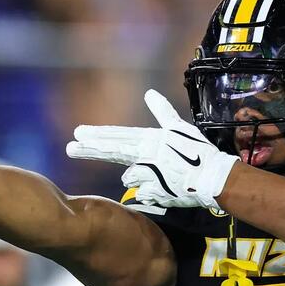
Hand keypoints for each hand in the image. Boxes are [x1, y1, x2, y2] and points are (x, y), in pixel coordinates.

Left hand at [66, 89, 238, 209]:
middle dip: (89, 149)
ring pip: (131, 176)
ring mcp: (148, 174)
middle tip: (70, 147)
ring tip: (164, 176)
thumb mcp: (180, 128)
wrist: (214, 178)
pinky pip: (143, 192)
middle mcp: (145, 155)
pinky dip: (150, 190)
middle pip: (112, 151)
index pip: (117, 136)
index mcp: (150, 139)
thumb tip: (149, 93)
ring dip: (140, 177)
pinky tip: (163, 188)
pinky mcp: (153, 192)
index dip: (96, 135)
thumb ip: (162, 112)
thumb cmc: (199, 152)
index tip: (77, 134)